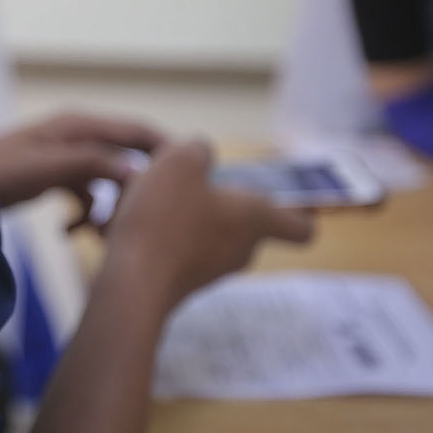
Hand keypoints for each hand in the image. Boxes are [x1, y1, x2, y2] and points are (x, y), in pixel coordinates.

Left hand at [0, 113, 164, 223]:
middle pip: (125, 157)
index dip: (165, 149)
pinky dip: (86, 214)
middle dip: (138, 187)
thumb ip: (93, 165)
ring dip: (111, 207)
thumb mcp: (48, 168)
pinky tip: (71, 235)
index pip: (137, 130)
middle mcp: (76, 137)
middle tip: (153, 217)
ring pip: (107, 181)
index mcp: (79, 126)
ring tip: (108, 236)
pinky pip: (85, 195)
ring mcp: (65, 157)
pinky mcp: (54, 178)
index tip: (190, 176)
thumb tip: (141, 172)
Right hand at [104, 141, 313, 310]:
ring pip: (207, 234)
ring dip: (184, 216)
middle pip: (245, 224)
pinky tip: (132, 222)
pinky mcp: (180, 283)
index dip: (300, 216)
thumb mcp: (180, 161)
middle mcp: (241, 249)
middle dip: (219, 202)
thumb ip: (197, 149)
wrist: (131, 282)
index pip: (301, 229)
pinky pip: (177, 250)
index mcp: (255, 218)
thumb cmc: (165, 218)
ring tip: (148, 199)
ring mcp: (211, 271)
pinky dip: (161, 235)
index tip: (289, 206)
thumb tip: (200, 155)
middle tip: (186, 184)